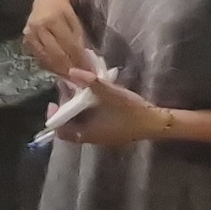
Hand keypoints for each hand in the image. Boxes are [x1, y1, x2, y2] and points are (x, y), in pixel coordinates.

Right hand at [22, 0, 93, 81]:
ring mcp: (29, 34)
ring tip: (72, 80)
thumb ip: (80, 42)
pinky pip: (39, 58)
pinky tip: (60, 72)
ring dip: (60, 72)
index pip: (69, 46)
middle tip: (82, 81)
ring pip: (46, 59)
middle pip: (56, 55)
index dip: (80, 61)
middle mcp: (38, 27)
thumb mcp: (76, 22)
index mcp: (53, 19)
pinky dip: (50, 67)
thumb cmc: (65, 10)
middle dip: (70, 70)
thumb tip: (86, 65)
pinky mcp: (26, 40)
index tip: (91, 73)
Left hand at [49, 82, 165, 149]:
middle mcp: (93, 138)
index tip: (54, 101)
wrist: (156, 122)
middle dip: (66, 109)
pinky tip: (94, 98)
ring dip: (77, 110)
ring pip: (81, 125)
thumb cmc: (131, 110)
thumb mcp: (109, 92)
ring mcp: (102, 137)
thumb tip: (70, 71)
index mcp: (88, 133)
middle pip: (70, 126)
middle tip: (68, 91)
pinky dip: (87, 113)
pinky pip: (91, 124)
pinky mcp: (111, 133)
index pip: (61, 131)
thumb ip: (90, 82)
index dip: (54, 117)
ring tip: (80, 91)